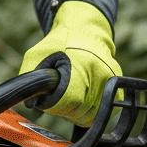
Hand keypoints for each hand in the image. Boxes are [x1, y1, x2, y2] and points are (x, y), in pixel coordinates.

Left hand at [18, 1, 120, 126]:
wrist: (83, 30)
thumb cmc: (58, 43)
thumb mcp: (36, 55)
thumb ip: (31, 78)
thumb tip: (31, 103)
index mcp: (82, 64)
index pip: (70, 100)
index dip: (55, 105)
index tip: (48, 100)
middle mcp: (101, 73)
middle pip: (81, 111)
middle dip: (64, 110)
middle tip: (56, 99)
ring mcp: (111, 80)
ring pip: (92, 116)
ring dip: (76, 113)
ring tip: (68, 99)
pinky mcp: (116, 85)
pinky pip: (103, 112)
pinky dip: (90, 113)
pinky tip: (80, 102)